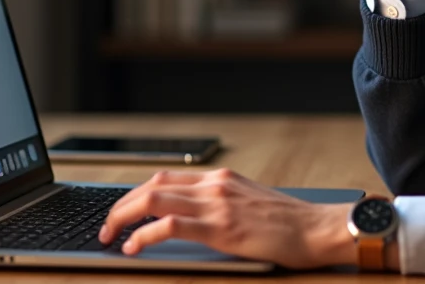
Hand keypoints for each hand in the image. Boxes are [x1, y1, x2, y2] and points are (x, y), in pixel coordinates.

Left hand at [98, 168, 355, 268]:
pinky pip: (169, 227)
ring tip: (110, 235)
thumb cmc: (290, 224)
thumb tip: (192, 219)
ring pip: (153, 200)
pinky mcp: (220, 228)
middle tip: (106, 226)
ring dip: (123, 217)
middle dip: (120, 205)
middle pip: (152, 185)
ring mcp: (216, 205)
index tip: (121, 212)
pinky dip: (144, 236)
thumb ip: (222, 205)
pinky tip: (133, 247)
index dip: (135, 194)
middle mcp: (215, 185)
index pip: (165, 178)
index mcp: (221, 179)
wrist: (318, 228)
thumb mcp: (250, 204)